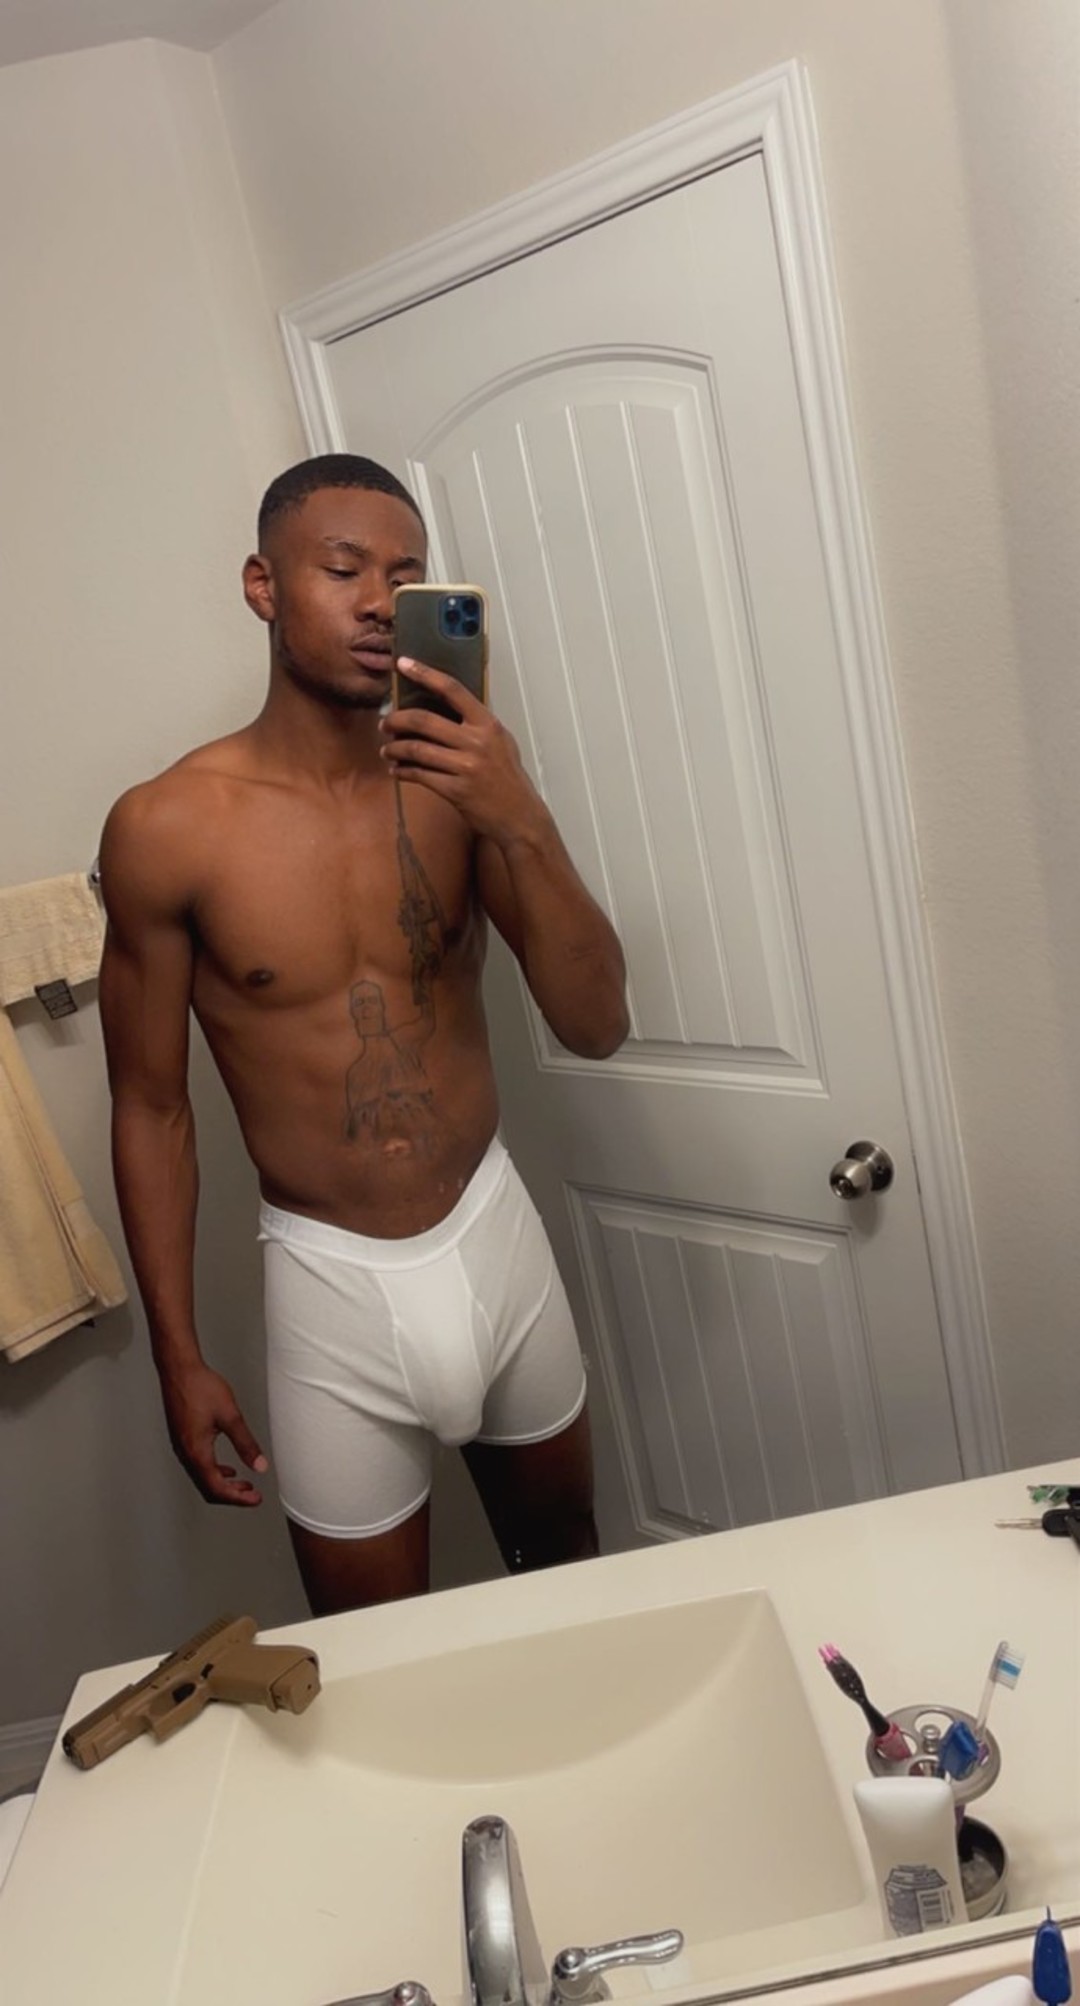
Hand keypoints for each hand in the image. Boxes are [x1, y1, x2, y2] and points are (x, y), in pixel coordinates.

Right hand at [160, 1362, 268, 1507]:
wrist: (179, 1370)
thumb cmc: (201, 1388)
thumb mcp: (230, 1416)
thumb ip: (246, 1443)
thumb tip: (259, 1466)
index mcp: (197, 1452)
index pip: (217, 1488)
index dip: (238, 1498)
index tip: (255, 1499)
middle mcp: (185, 1454)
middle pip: (207, 1488)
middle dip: (231, 1495)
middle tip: (252, 1495)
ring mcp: (181, 1447)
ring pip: (202, 1478)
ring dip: (222, 1484)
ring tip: (243, 1483)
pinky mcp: (181, 1438)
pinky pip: (197, 1465)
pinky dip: (214, 1471)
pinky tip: (226, 1466)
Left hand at [380, 659, 548, 846]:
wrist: (519, 816)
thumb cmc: (508, 778)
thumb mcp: (500, 742)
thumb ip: (476, 725)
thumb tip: (443, 709)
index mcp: (488, 724)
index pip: (452, 690)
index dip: (425, 674)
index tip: (403, 664)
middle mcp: (476, 742)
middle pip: (424, 720)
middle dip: (396, 720)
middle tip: (385, 723)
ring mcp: (465, 767)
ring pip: (416, 749)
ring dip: (395, 748)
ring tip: (386, 750)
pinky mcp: (455, 790)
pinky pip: (419, 775)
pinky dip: (403, 771)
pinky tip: (397, 769)